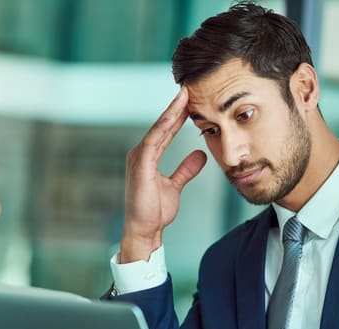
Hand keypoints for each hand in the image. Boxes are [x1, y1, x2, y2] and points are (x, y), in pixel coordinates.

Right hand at [120, 87, 206, 262]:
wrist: (145, 229)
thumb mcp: (175, 186)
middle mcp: (141, 153)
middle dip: (176, 107)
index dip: (178, 115)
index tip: (191, 100)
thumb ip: (186, 169)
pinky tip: (173, 115)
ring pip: (158, 129)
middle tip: (189, 89)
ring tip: (184, 95)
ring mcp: (138, 158)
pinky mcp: (140, 165)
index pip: (166, 131)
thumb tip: (200, 154)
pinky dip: (163, 127)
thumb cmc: (154, 210)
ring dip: (171, 111)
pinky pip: (153, 141)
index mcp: (148, 156)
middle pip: (162, 125)